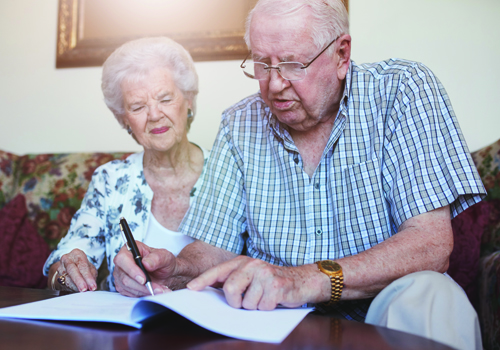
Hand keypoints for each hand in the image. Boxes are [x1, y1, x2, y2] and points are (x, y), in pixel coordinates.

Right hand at [54, 249, 97, 291]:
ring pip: (66, 279)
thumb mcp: (89, 267)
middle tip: (84, 289)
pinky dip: (71, 288)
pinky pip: (63, 284)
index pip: (83, 265)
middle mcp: (67, 259)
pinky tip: (75, 291)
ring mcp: (60, 268)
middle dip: (79, 281)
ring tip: (81, 291)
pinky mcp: (56, 277)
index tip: (93, 286)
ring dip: (75, 287)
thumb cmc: (81, 266)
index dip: (88, 277)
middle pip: (72, 270)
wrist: (67, 268)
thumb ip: (91, 275)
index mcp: (77, 253)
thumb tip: (91, 285)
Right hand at [113, 241, 174, 296]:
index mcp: (130, 249)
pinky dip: (143, 294)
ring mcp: (121, 275)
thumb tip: (146, 263)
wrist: (166, 274)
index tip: (143, 279)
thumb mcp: (165, 257)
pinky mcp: (123, 287)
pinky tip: (153, 292)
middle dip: (142, 285)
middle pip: (124, 277)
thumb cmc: (163, 262)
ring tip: (159, 290)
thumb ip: (157, 258)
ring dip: (145, 291)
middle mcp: (123, 262)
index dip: (131, 270)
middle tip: (156, 288)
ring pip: (127, 287)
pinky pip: (130, 293)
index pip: (123, 259)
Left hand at [187, 256, 325, 309]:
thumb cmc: (272, 282)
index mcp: (243, 262)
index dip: (203, 281)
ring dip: (254, 307)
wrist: (302, 280)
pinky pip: (262, 307)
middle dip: (236, 303)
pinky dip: (267, 309)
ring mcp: (265, 274)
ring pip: (247, 303)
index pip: (218, 271)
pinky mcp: (277, 285)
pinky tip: (274, 300)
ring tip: (264, 298)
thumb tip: (210, 291)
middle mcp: (253, 265)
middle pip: (230, 290)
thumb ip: (233, 281)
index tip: (191, 289)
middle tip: (246, 302)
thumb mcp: (251, 277)